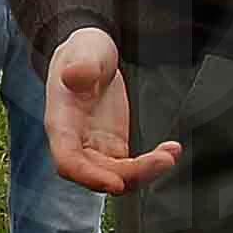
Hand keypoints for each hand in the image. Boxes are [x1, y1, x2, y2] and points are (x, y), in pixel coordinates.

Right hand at [43, 26, 181, 193]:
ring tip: (170, 154)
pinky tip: (171, 150)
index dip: (89, 176)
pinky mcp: (114, 147)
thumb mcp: (84, 49)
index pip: (68, 161)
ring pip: (117, 175)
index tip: (116, 183)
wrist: (92, 56)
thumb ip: (81, 64)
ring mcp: (96, 148)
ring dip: (145, 172)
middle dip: (130, 175)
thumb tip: (74, 75)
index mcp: (61, 123)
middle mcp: (76, 142)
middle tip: (163, 160)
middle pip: (98, 173)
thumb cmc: (83, 52)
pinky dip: (151, 164)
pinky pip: (131, 167)